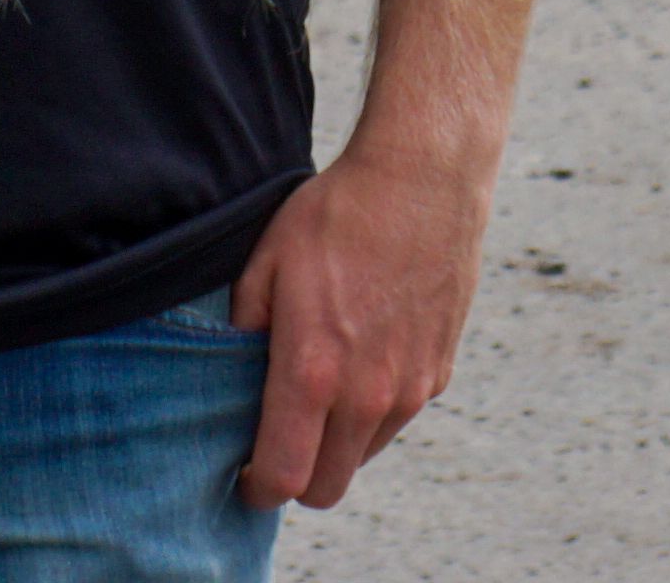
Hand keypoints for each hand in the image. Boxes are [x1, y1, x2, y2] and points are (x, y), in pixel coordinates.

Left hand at [227, 136, 491, 510]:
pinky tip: (362, 357)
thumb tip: (231, 379)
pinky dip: (373, 411)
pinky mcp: (439, 372)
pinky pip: (397, 419)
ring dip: (336, 444)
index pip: (283, 478)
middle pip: (326, 489)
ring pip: (362, 455)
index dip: (257, 488)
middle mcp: (367, 396)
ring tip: (320, 389)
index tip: (245, 474)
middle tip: (277, 439)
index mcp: (313, 374)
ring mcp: (410, 389)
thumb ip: (242, 332)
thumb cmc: (337, 215)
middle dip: (296, 479)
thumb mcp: (266, 264)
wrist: (424, 179)